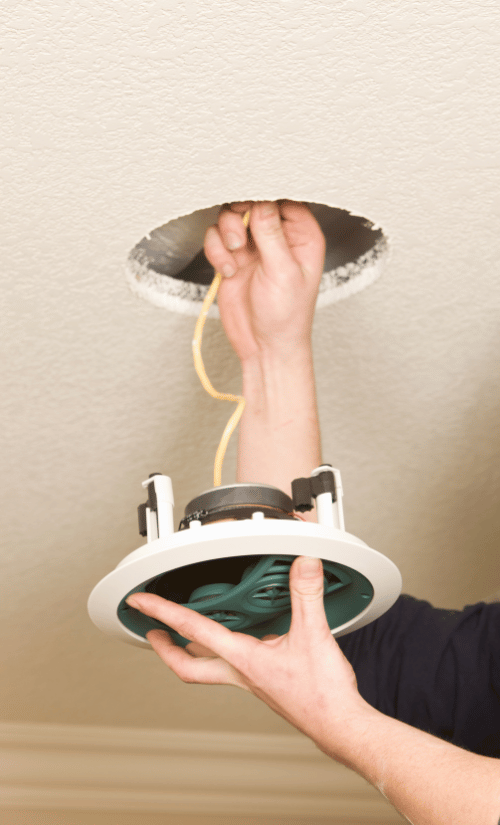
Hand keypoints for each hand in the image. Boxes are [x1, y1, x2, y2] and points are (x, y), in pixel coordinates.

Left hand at [125, 556, 367, 756]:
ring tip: (181, 633)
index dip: (161, 612)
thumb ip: (307, 594)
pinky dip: (223, 652)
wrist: (339, 727)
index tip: (140, 603)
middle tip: (149, 629)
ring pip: (208, 666)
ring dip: (189, 650)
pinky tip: (239, 641)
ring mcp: (251, 681)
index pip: (191, 630)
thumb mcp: (314, 635)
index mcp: (242, 658)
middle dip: (163, 646)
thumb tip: (303, 564)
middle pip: (187, 664)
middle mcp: (240, 672)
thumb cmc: (323, 696)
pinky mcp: (265, 684)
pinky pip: (233, 666)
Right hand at [203, 200, 325, 363]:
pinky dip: (216, 251)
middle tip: (239, 235)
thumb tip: (262, 201)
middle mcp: (278, 237)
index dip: (266, 196)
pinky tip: (227, 270)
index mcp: (302, 235)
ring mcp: (254, 247)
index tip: (253, 205)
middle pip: (253, 201)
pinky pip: (216, 238)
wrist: (265, 346)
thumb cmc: (287, 316)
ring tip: (235, 254)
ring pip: (231, 217)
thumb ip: (271, 233)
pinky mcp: (233, 258)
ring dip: (226, 233)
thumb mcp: (283, 271)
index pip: (284, 197)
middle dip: (241, 215)